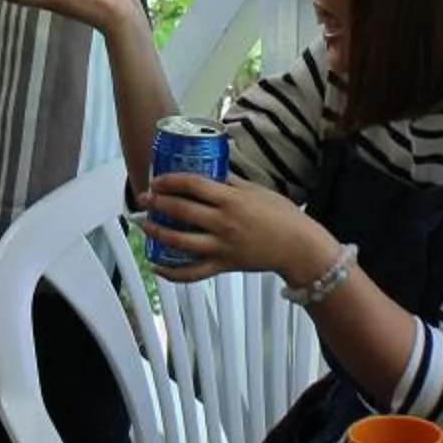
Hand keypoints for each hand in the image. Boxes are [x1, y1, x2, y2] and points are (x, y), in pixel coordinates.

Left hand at [138, 172, 336, 285]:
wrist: (299, 247)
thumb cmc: (282, 215)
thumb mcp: (256, 190)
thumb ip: (230, 181)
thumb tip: (210, 169)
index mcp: (231, 200)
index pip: (193, 185)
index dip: (170, 181)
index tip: (157, 180)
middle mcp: (222, 223)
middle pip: (181, 211)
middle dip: (158, 204)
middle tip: (143, 199)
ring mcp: (221, 246)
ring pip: (180, 242)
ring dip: (157, 233)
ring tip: (143, 225)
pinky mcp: (223, 265)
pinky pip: (192, 273)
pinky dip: (172, 273)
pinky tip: (156, 266)